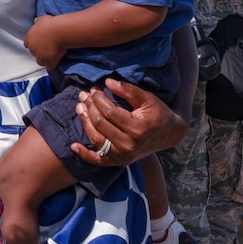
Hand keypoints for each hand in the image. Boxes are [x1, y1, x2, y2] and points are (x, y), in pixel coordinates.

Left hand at [23, 15, 64, 69]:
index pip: (27, 44)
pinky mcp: (48, 61)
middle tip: (48, 48)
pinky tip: (57, 61)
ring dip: (45, 60)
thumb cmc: (52, 24)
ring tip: (52, 56)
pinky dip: (52, 65)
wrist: (60, 31)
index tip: (39, 43)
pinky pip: (49, 67)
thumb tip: (36, 21)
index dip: (34, 44)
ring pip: (40, 61)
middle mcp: (33, 48)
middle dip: (39, 52)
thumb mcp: (43, 19)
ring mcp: (40, 56)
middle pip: (33, 53)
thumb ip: (38, 21)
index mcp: (30, 37)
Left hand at [69, 78, 189, 165]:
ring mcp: (123, 156)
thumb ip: (128, 90)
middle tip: (84, 95)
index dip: (98, 99)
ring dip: (84, 122)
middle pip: (100, 124)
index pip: (109, 112)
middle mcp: (129, 145)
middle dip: (90, 107)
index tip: (94, 89)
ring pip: (96, 139)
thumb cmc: (157, 113)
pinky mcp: (119, 162)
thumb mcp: (147, 98)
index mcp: (137, 128)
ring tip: (79, 107)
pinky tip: (73, 146)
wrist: (169, 134)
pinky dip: (84, 154)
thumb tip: (108, 82)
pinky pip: (98, 160)